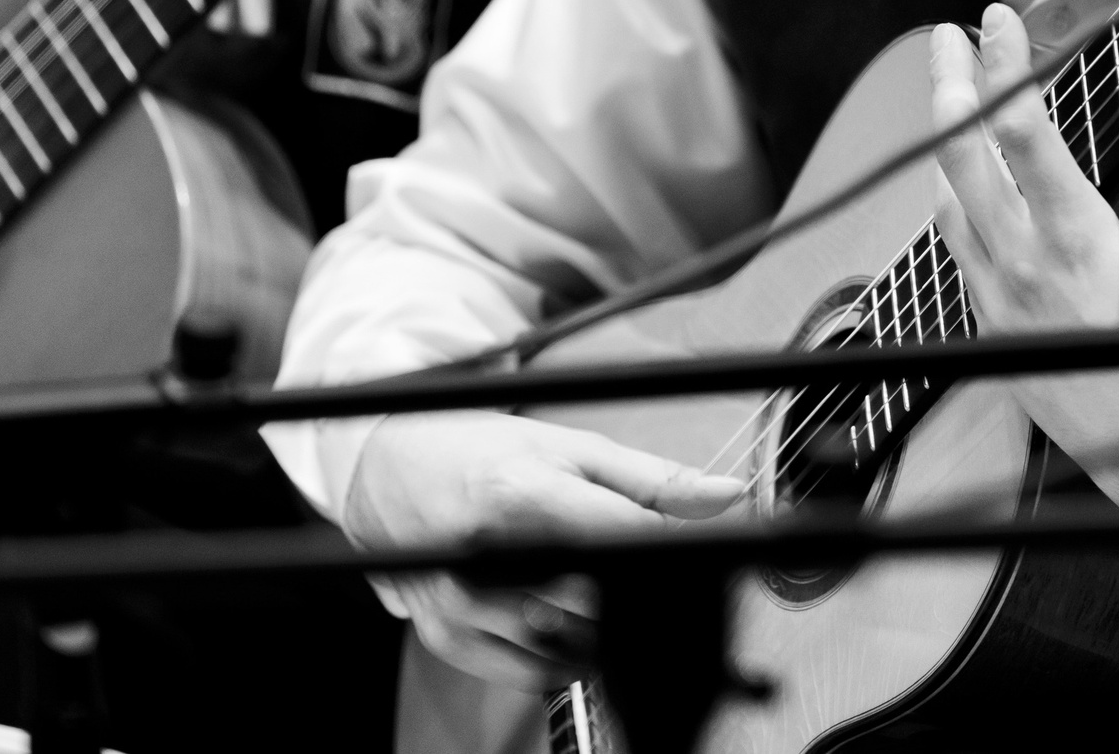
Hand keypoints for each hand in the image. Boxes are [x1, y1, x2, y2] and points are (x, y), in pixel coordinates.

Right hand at [341, 411, 742, 688]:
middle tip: (641, 573)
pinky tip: (573, 627)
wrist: (389, 470)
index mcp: (522, 494)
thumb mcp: (573, 447)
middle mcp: (484, 556)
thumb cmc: (481, 453)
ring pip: (569, 645)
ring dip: (606, 631)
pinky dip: (566, 657)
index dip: (668, 552)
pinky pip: (529, 672)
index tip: (686, 552)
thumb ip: (654, 480)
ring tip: (601, 591)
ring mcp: (461, 603)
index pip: (623, 542)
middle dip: (637, 593)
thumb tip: (728, 496)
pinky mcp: (448, 636)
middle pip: (599, 602)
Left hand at [929, 6, 1118, 600]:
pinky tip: (964, 182)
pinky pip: (957, 248)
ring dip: (945, 143)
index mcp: (1080, 241)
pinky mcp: (989, 327)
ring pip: (947, 201)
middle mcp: (1024, 266)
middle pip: (960, 157)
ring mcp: (997, 299)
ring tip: (948, 95)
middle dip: (947, 85)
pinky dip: (956, 202)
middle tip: (946, 37)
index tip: (996, 25)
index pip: (1022, 134)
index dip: (1002, 68)